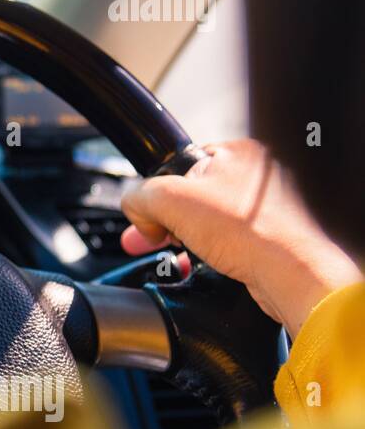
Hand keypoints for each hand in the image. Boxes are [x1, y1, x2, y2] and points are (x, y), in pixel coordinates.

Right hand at [120, 139, 357, 335]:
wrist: (292, 275)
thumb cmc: (249, 231)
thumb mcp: (169, 199)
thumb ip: (140, 196)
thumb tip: (136, 210)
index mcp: (239, 153)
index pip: (182, 168)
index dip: (158, 193)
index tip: (149, 217)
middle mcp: (257, 179)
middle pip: (193, 198)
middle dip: (167, 222)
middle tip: (153, 239)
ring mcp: (267, 211)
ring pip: (210, 224)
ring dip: (188, 241)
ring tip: (184, 255)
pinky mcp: (271, 241)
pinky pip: (228, 245)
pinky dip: (211, 257)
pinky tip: (204, 266)